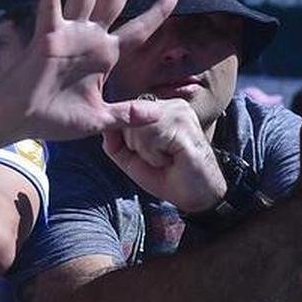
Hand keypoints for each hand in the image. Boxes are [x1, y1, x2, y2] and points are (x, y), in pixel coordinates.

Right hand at [0, 0, 177, 140]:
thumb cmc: (54, 119)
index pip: (138, 30)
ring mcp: (68, 34)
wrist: (21, 121)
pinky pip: (50, 7)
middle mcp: (89, 38)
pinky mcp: (47, 36)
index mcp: (104, 55)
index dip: (156, 13)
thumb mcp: (100, 119)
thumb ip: (128, 115)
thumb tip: (159, 114)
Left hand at [102, 98, 226, 210]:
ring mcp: (179, 112)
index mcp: (160, 109)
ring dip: (146, 152)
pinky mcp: (183, 124)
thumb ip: (114, 142)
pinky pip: (149, 137)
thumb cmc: (165, 176)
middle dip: (136, 145)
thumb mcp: (131, 158)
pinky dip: (154, 156)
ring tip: (166, 158)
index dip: (128, 140)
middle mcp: (171, 105)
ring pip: (136, 128)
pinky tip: (172, 159)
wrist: (196, 196)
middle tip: (159, 157)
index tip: (150, 154)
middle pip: (128, 120)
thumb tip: (105, 126)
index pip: (125, 115)